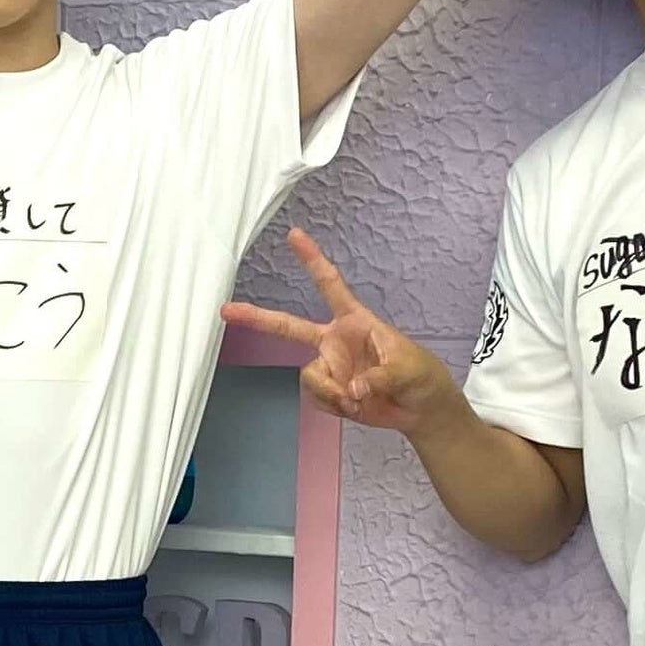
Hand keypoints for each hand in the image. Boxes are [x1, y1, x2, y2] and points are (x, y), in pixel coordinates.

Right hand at [222, 228, 457, 434]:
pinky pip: (316, 397)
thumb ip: (379, 376)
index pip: (330, 286)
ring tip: (359, 398)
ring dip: (331, 392)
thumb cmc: (419, 376)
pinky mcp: (328, 391)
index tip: (294, 234)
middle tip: (225, 309)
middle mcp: (334, 341)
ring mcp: (329, 366)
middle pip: (288, 327)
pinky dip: (334, 406)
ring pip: (308, 376)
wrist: (419, 410)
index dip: (312, 260)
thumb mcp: (407, 369)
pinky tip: (355, 406)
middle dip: (257, 318)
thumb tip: (351, 389)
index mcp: (355, 321)